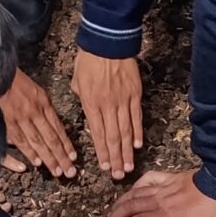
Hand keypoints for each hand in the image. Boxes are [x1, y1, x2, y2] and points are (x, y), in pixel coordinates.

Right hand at [0, 70, 77, 178]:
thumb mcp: (36, 89)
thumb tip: (53, 123)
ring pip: (38, 142)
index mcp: (43, 103)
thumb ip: (44, 107)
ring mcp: (21, 118)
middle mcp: (35, 112)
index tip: (73, 156)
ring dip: (48, 158)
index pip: (58, 128)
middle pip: (51, 138)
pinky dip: (28, 152)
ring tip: (57, 171)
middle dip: (62, 156)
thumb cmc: (15, 80)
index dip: (66, 143)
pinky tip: (36, 163)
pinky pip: (19, 141)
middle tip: (70, 172)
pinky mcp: (7, 122)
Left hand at [73, 49, 145, 180]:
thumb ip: (82, 99)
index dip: (101, 152)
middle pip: (112, 137)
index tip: (104, 167)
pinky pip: (136, 116)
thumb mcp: (77, 80)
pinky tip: (138, 144)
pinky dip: (138, 131)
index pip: (97, 134)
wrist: (107, 41)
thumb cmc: (89, 59)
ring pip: (126, 131)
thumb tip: (88, 110)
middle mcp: (107, 105)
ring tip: (128, 166)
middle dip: (115, 158)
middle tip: (117, 175)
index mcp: (90, 103)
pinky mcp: (134, 93)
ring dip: (127, 151)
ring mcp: (122, 100)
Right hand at [103, 168, 215, 216]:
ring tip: (111, 213)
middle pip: (131, 208)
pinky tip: (131, 191)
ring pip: (135, 194)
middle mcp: (162, 201)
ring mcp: (165, 187)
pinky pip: (148, 179)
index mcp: (170, 216)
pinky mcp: (170, 178)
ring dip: (120, 203)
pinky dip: (137, 185)